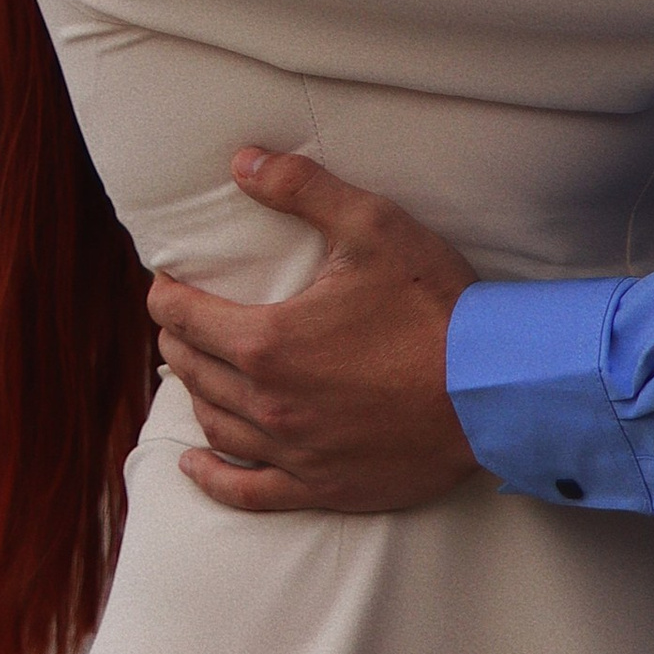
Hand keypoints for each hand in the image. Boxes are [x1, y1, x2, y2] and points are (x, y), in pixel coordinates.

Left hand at [147, 151, 481, 514]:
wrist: (488, 389)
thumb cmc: (431, 303)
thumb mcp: (370, 225)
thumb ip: (302, 187)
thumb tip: (243, 161)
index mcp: (269, 341)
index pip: (188, 317)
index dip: (168, 294)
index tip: (165, 280)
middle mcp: (269, 403)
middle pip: (195, 369)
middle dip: (178, 337)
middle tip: (180, 316)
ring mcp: (293, 452)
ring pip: (215, 424)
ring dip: (194, 392)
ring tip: (192, 369)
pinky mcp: (320, 487)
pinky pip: (247, 492)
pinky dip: (212, 478)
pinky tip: (194, 465)